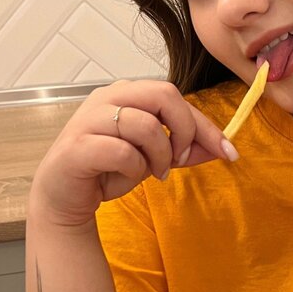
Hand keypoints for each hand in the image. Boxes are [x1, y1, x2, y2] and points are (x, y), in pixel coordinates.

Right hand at [30, 79, 236, 227]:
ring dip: (159, 156)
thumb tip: (222, 147)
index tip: (228, 151)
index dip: (206, 125)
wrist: (64, 197)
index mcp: (126, 94)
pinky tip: (125, 177)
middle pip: (163, 95)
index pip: (175, 97)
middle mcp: (107, 98)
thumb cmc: (107, 169)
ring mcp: (89, 119)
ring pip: (145, 125)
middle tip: (178, 159)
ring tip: (151, 173)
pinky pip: (123, 151)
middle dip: (183, 131)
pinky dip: (133, 169)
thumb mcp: (154, 158)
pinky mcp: (78, 146)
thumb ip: (184, 149)